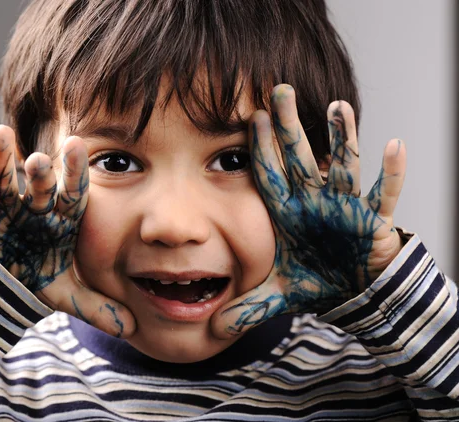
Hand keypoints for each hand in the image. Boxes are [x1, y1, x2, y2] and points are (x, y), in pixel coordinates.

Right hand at [0, 125, 134, 337]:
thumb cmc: (35, 279)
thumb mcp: (63, 294)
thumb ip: (94, 306)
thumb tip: (131, 328)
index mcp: (58, 219)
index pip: (71, 194)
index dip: (75, 173)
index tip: (80, 147)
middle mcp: (32, 208)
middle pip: (38, 186)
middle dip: (39, 174)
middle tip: (41, 159)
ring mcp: (2, 209)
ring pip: (1, 181)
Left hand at [212, 84, 405, 337]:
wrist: (353, 293)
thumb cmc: (316, 281)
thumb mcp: (279, 294)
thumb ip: (248, 306)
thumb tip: (214, 330)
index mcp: (288, 214)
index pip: (270, 176)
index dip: (260, 150)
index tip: (251, 119)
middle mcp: (314, 203)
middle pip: (300, 159)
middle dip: (291, 128)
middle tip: (279, 90)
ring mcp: (344, 209)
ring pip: (344, 167)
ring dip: (342, 139)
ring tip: (338, 107)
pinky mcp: (374, 222)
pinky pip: (384, 195)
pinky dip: (392, 174)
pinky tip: (394, 146)